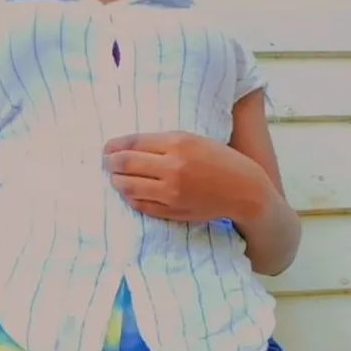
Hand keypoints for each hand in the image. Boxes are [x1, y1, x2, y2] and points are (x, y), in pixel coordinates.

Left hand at [103, 131, 266, 222]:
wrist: (243, 190)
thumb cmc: (219, 160)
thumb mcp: (194, 140)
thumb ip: (163, 142)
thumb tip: (128, 146)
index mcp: (178, 144)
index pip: (133, 143)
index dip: (114, 145)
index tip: (107, 147)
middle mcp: (172, 167)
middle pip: (125, 164)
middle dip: (110, 163)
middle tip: (106, 163)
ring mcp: (171, 192)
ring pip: (128, 186)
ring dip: (116, 181)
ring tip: (115, 178)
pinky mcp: (172, 210)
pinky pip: (140, 204)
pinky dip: (130, 197)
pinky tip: (130, 192)